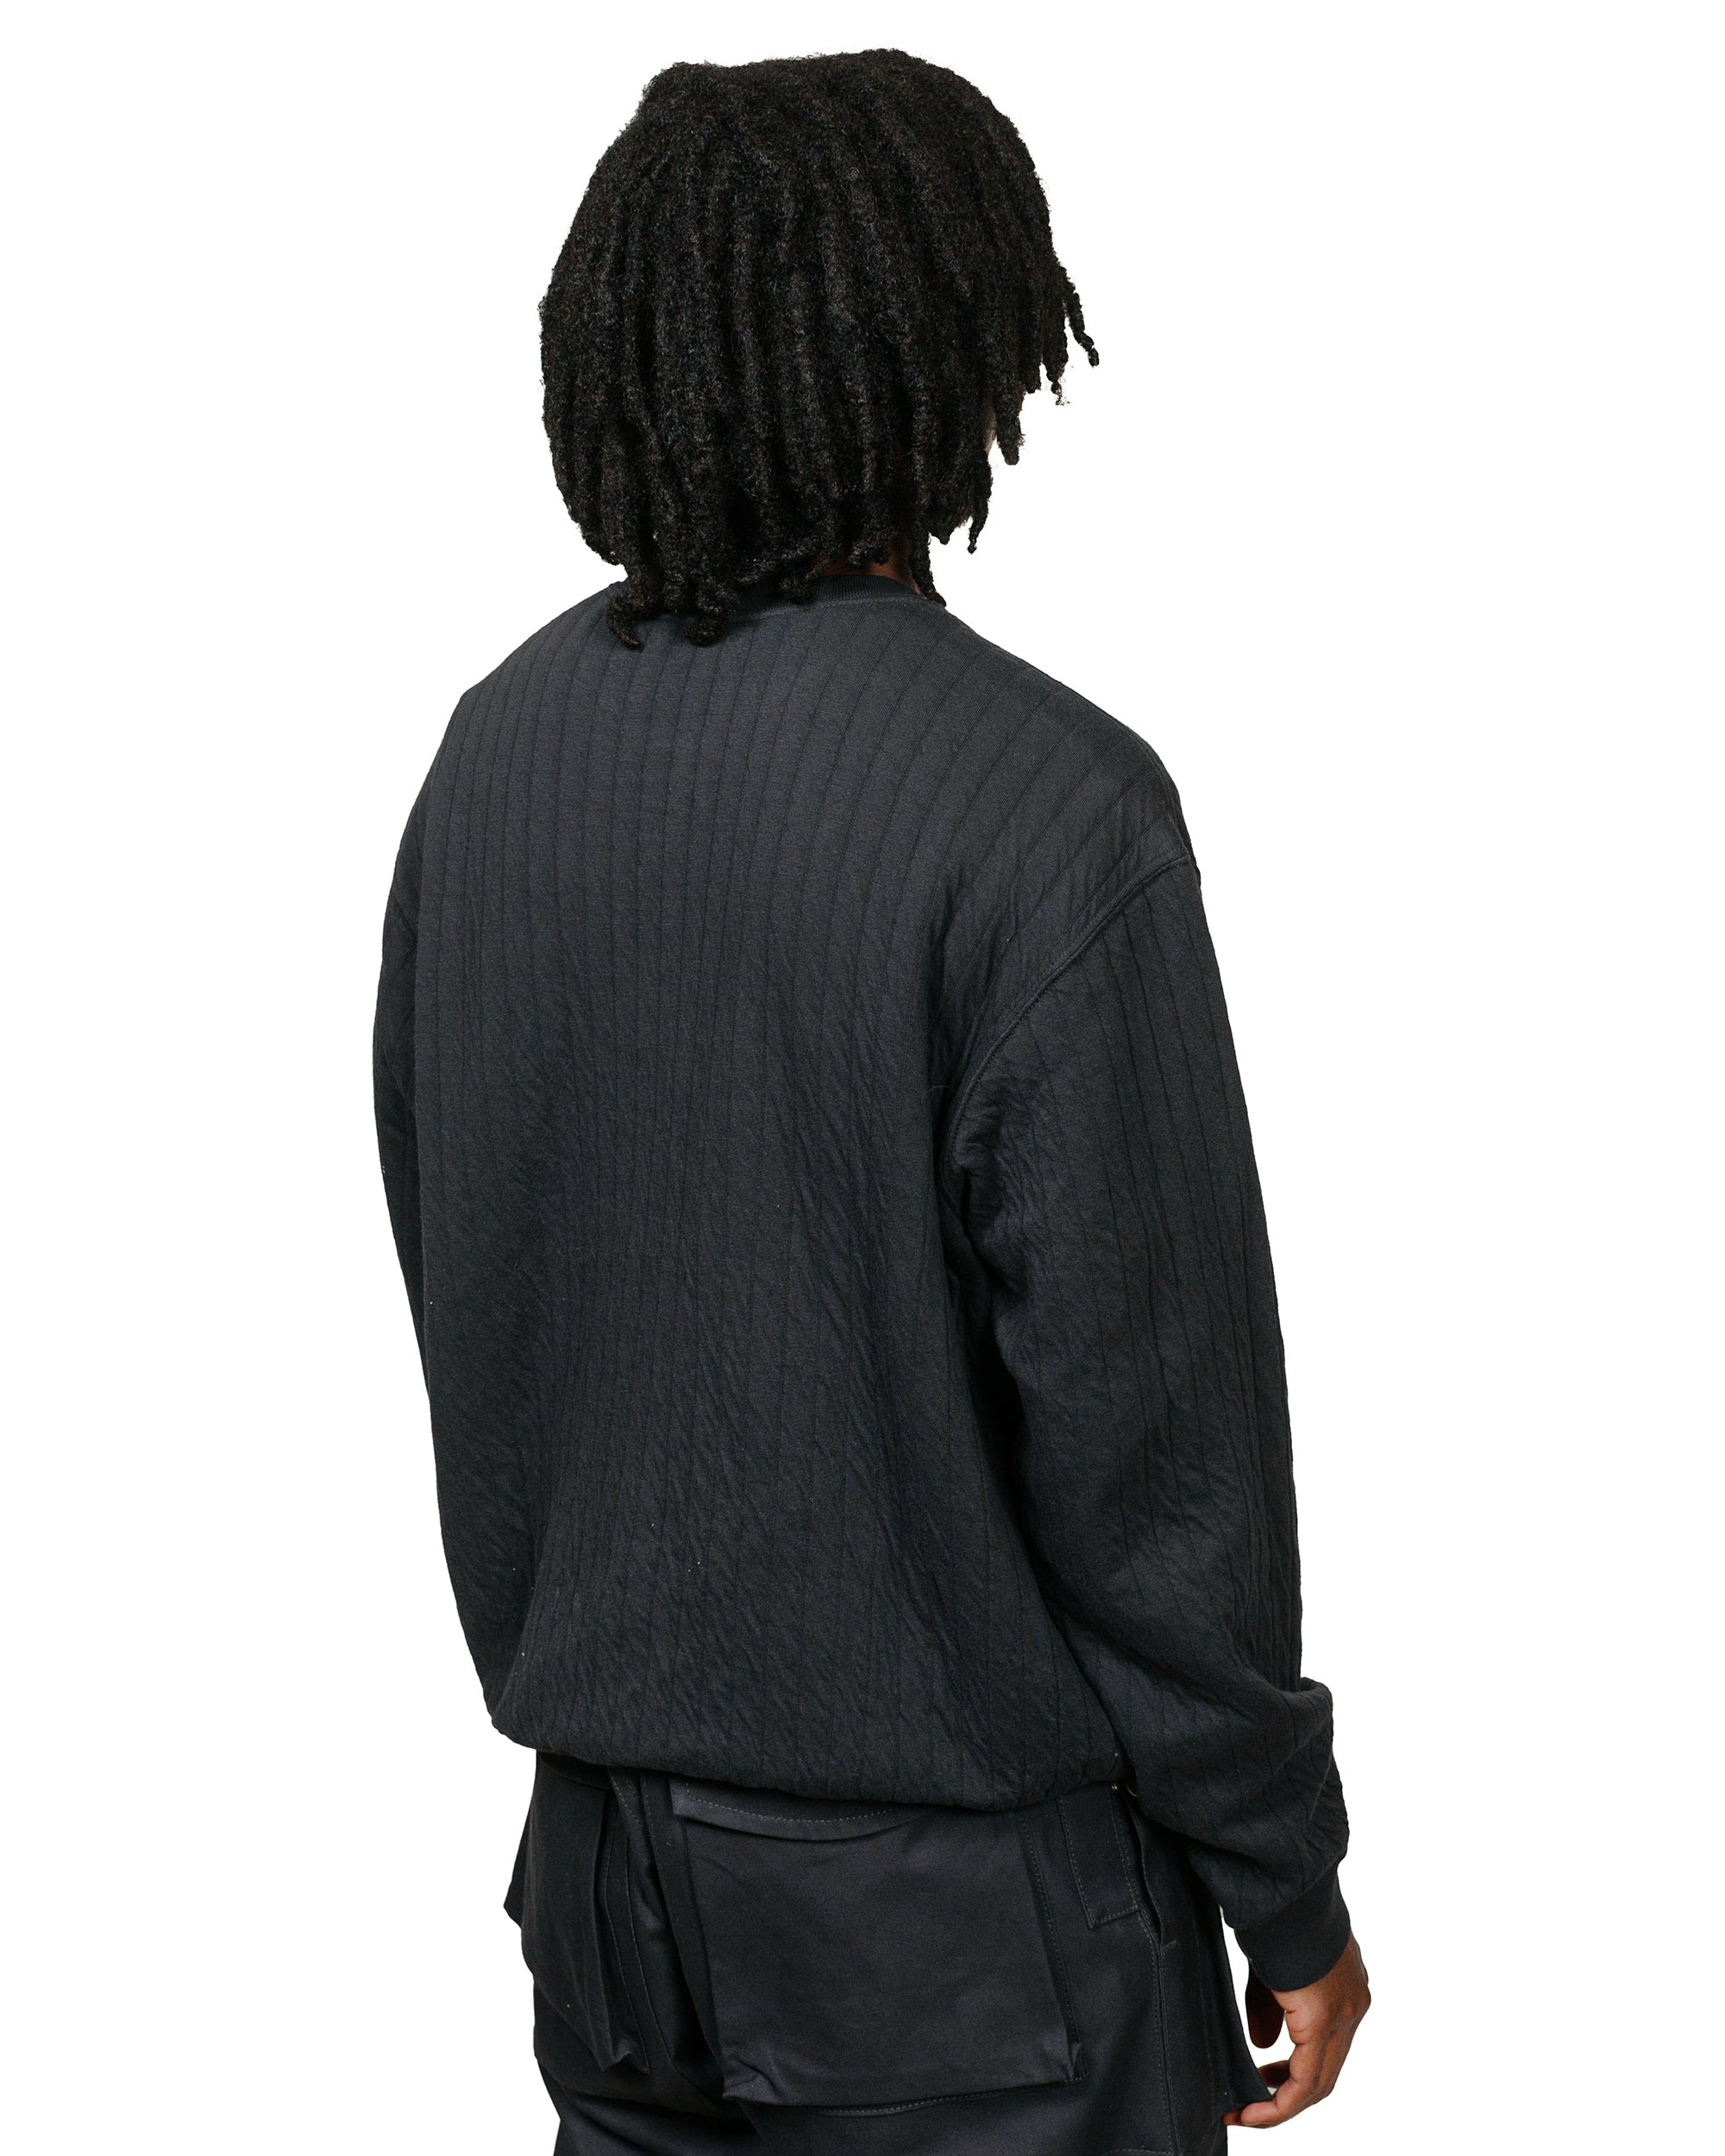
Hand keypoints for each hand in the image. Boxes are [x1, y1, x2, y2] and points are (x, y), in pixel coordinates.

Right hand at [1222, 1933, 1369, 2128]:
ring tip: (1248, 2113)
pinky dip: (1280, 2102)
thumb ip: (1271, 2010)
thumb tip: (1263, 2044)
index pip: (1327, 2047)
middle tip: (1252, 2103)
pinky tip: (1254, 2108)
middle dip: (1286, 2093)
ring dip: (1281, 2105)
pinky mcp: (1325, 2019)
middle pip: (1326, 2071)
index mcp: (1347, 1987)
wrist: (1282, 1888)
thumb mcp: (1272, 1971)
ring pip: (1319, 2082)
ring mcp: (1345, 2013)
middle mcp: (1355, 2005)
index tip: (1260, 2079)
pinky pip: (1306, 2080)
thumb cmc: (1275, 1916)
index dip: (1294, 2071)